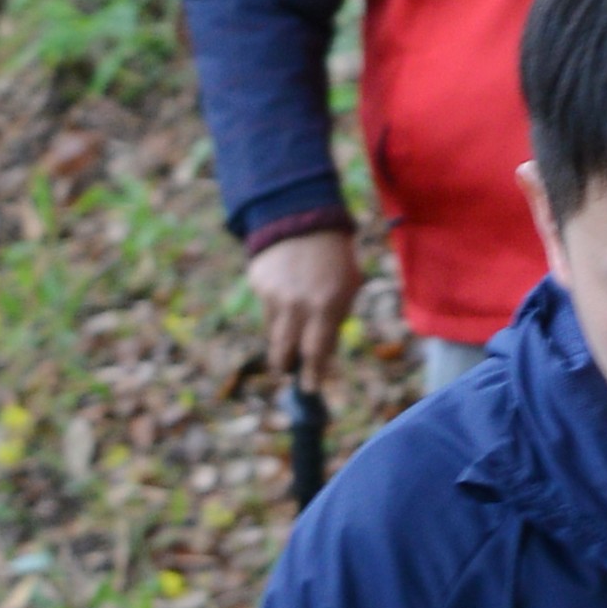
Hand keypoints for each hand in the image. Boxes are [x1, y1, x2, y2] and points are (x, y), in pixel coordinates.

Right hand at [246, 226, 360, 390]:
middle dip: (285, 367)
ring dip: (282, 338)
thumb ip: (336, 321)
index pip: (316, 352)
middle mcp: (297, 304)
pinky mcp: (259, 284)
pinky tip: (285, 293)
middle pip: (286, 350)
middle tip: (286, 375)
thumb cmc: (335, 257)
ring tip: (289, 330)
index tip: (309, 389)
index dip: (312, 375)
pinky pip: (267, 308)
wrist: (303, 217)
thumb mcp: (348, 287)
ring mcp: (274, 295)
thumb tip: (323, 353)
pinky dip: (276, 309)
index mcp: (325, 305)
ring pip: (274, 331)